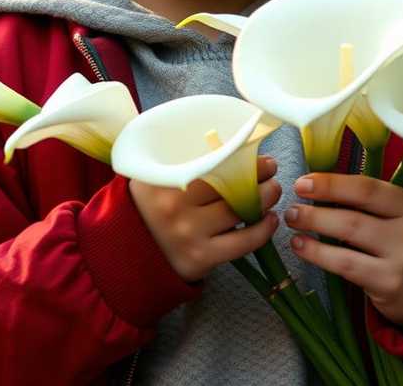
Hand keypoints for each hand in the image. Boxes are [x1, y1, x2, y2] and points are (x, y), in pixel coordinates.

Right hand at [130, 156, 281, 281]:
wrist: (130, 254)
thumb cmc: (151, 208)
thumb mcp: (154, 178)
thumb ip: (182, 160)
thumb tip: (228, 144)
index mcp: (161, 180)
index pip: (209, 161)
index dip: (238, 155)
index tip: (253, 150)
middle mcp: (172, 205)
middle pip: (228, 184)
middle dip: (257, 173)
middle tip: (271, 168)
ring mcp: (187, 233)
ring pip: (240, 210)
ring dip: (265, 198)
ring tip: (272, 190)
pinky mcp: (201, 257)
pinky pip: (243, 242)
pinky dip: (263, 229)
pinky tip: (270, 219)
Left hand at [287, 174, 402, 344]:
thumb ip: (393, 189)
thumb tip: (349, 161)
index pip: (369, 187)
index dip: (333, 183)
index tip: (305, 181)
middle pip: (355, 212)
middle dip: (317, 205)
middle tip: (291, 202)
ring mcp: (402, 260)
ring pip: (347, 237)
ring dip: (313, 226)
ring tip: (291, 220)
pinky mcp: (389, 285)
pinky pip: (345, 265)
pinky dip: (318, 254)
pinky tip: (301, 246)